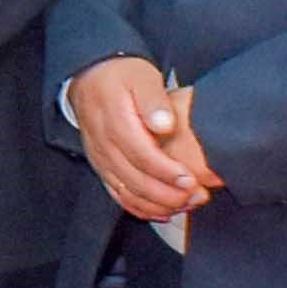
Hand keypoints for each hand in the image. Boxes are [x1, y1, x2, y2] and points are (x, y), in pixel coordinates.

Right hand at [67, 57, 211, 222]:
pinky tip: (162, 211)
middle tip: (196, 197)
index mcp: (115, 122)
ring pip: (127, 192)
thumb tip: (165, 125)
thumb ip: (154, 100)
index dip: (166, 172)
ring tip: (186, 205)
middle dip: (167, 194)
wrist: (90, 77)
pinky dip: (140, 208)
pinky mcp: (101, 166)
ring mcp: (100, 158)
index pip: (141, 155)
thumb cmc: (121, 76)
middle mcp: (104, 144)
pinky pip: (118, 194)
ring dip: (157, 204)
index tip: (190, 180)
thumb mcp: (142, 76)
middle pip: (134, 179)